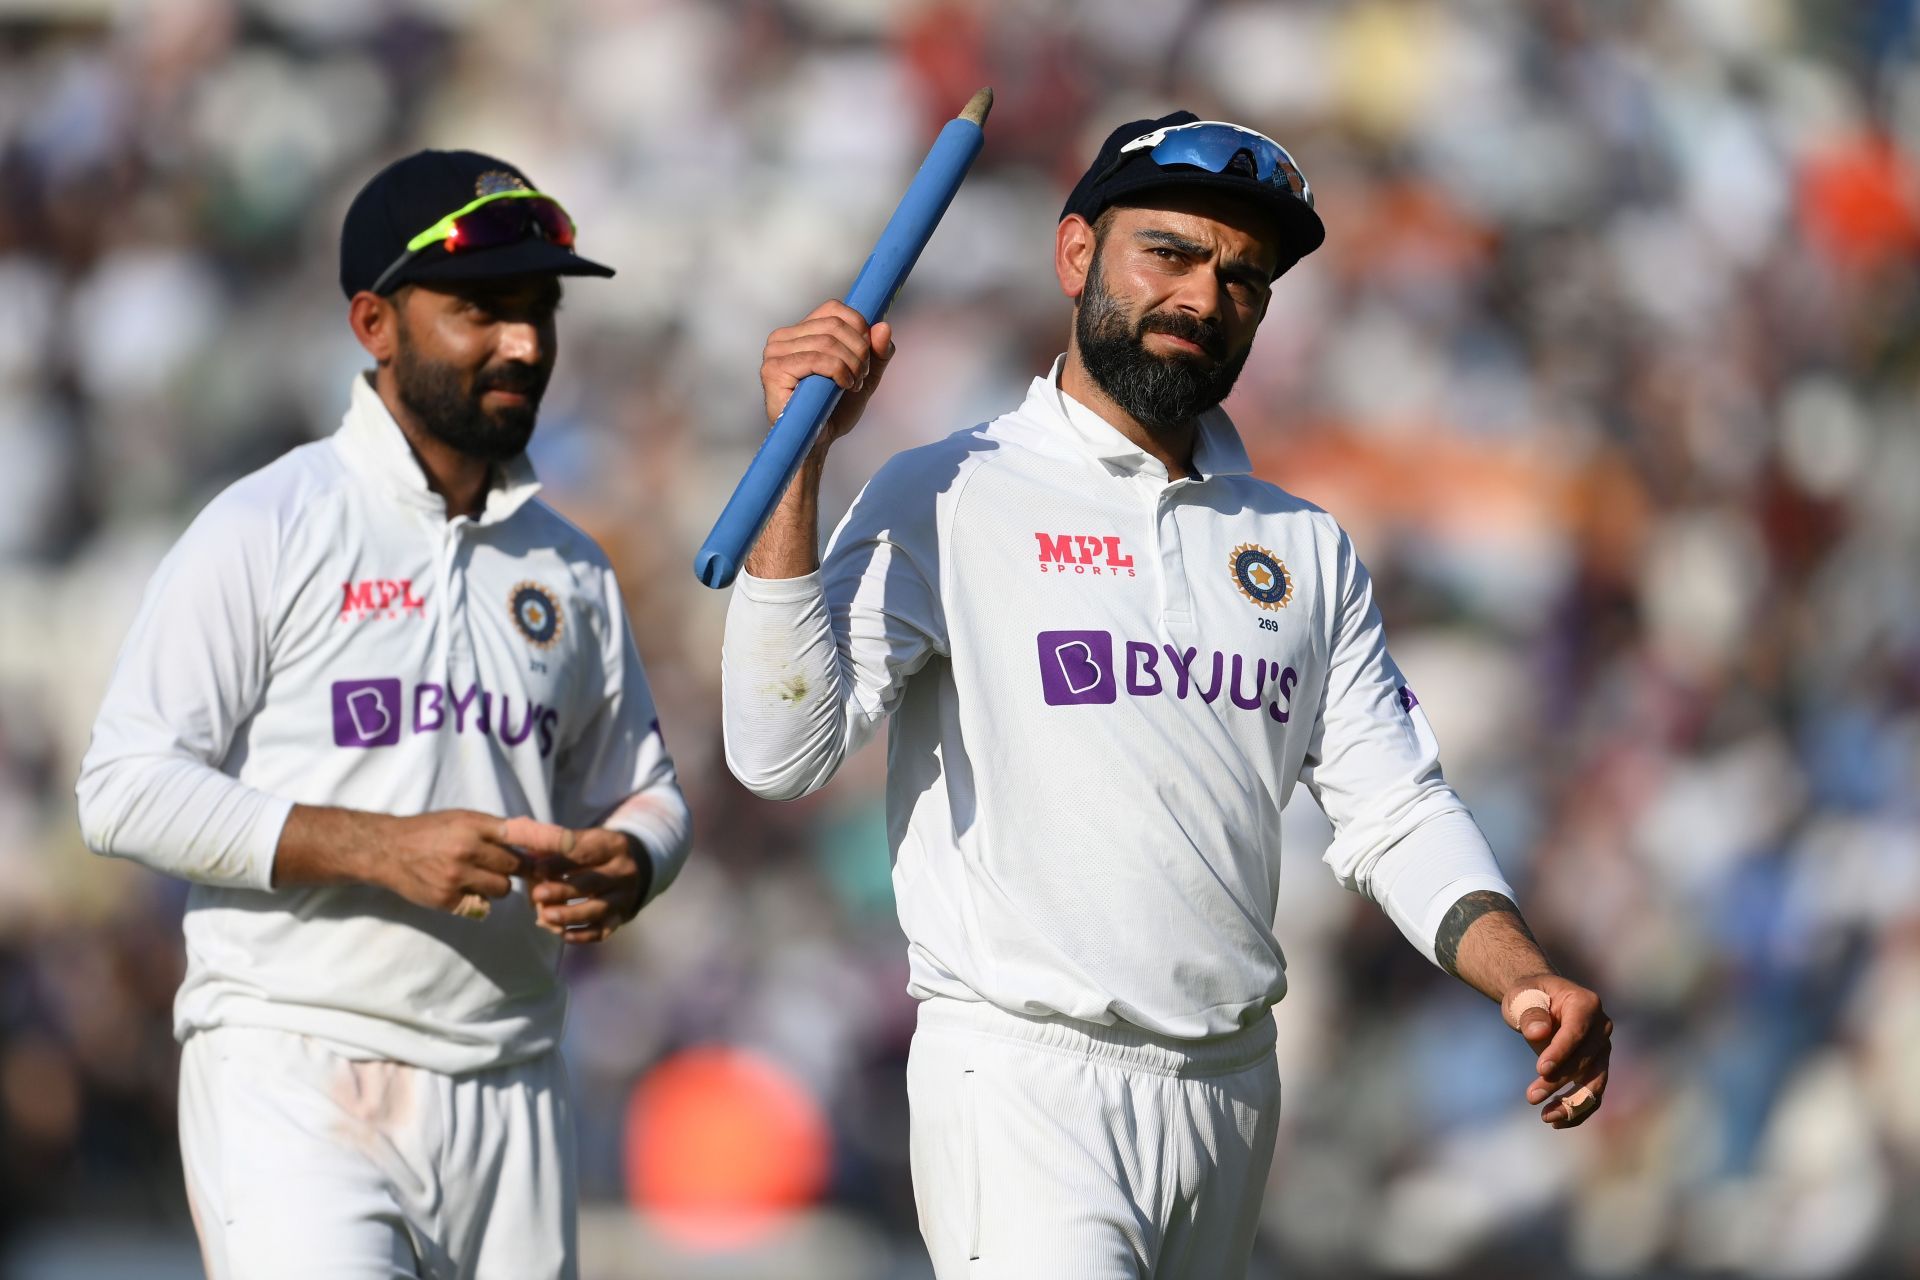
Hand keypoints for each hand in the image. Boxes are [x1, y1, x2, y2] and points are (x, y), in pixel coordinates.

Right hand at [371, 810, 555, 915]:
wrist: (387, 850)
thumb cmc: (429, 831)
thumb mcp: (461, 818)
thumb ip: (494, 829)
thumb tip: (535, 836)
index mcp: (473, 825)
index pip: (520, 833)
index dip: (547, 840)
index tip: (569, 845)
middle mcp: (468, 850)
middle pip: (516, 867)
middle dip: (513, 868)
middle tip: (499, 864)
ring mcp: (457, 877)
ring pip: (502, 889)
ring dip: (497, 885)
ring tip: (476, 875)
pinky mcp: (447, 900)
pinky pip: (481, 906)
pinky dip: (477, 900)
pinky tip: (461, 888)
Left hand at [526, 828, 651, 944]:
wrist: (628, 869)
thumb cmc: (593, 852)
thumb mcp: (580, 841)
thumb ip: (553, 847)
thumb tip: (527, 860)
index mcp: (613, 845)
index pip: (585, 852)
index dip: (559, 861)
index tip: (536, 868)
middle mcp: (624, 870)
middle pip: (593, 882)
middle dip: (563, 890)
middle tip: (538, 895)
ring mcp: (625, 896)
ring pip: (598, 909)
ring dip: (571, 914)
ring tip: (546, 916)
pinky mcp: (621, 917)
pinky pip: (603, 930)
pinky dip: (583, 935)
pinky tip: (564, 934)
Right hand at [760, 300, 894, 451]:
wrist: (817, 443)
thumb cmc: (834, 410)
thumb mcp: (864, 376)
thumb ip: (877, 353)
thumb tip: (883, 327)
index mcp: (800, 332)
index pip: (834, 308)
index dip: (859, 327)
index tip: (867, 354)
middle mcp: (782, 337)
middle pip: (835, 324)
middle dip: (859, 350)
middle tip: (862, 375)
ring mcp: (774, 353)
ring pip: (828, 341)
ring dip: (851, 364)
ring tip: (854, 384)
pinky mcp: (773, 371)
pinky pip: (817, 359)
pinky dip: (839, 372)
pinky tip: (843, 387)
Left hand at [1503, 975, 1612, 1127]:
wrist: (1538, 1002)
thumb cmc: (1528, 997)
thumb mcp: (1522, 997)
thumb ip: (1531, 1014)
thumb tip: (1540, 1032)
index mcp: (1586, 1003)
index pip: (1577, 1031)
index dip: (1561, 1051)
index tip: (1540, 1069)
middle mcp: (1601, 1027)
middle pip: (1584, 1059)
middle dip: (1558, 1080)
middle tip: (1531, 1097)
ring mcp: (1602, 1049)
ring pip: (1594, 1082)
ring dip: (1572, 1103)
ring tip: (1546, 1117)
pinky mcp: (1596, 1068)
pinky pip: (1592, 1094)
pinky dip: (1577, 1110)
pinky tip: (1555, 1121)